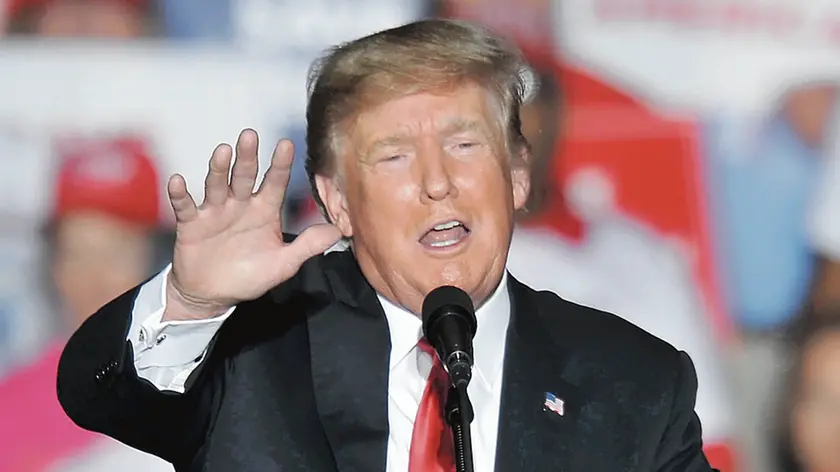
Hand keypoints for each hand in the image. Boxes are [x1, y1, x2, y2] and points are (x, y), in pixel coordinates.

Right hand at [163, 129, 341, 320]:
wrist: (213, 294)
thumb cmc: (249, 276)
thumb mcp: (283, 264)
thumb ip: (308, 246)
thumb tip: (338, 231)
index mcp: (264, 210)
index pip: (275, 182)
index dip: (280, 165)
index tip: (287, 145)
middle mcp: (240, 204)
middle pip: (245, 176)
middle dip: (248, 156)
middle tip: (250, 136)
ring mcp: (215, 212)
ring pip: (217, 185)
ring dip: (219, 169)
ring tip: (223, 152)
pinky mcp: (192, 224)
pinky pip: (186, 206)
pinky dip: (180, 194)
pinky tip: (179, 181)